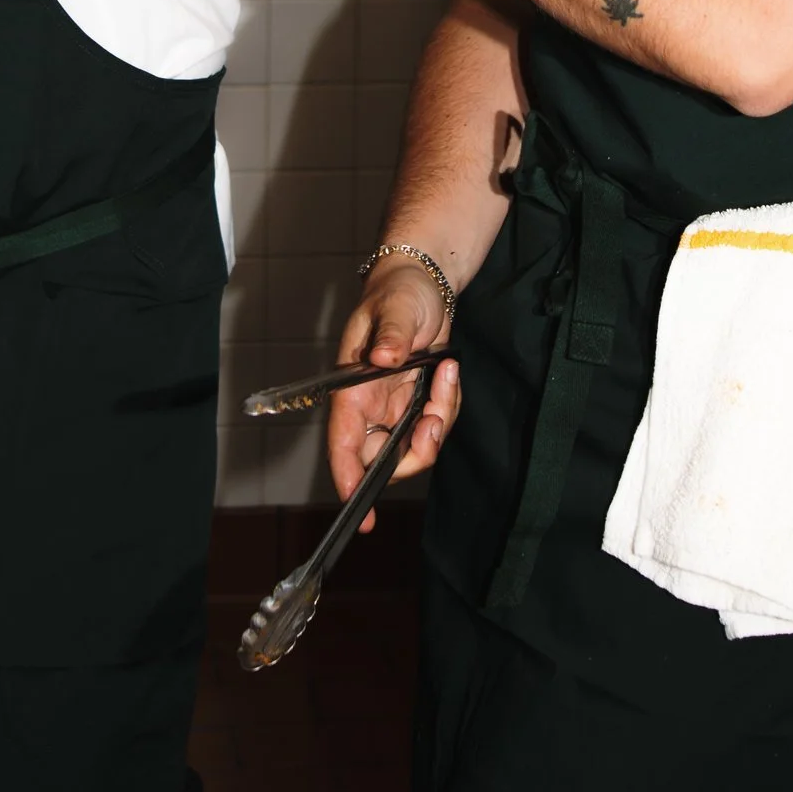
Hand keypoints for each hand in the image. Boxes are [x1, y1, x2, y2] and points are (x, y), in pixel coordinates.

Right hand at [324, 254, 460, 528]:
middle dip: (415, 451)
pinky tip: (449, 372)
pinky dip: (449, 406)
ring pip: (414, 444)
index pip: (343, 442)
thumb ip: (390, 334)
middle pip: (383, 457)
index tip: (361, 509)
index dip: (347, 478)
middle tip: (433, 421)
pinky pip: (436, 425)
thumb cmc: (400, 291)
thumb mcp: (396, 307)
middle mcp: (370, 403)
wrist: (425, 282)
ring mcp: (394, 404)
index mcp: (352, 387)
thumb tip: (383, 357)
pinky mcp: (417, 401)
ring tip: (446, 377)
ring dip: (439, 422)